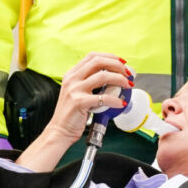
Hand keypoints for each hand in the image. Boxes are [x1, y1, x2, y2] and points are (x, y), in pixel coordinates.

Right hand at [14, 53, 131, 171]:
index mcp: (71, 74)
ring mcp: (74, 90)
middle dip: (117, 65)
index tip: (121, 63)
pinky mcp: (79, 102)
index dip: (110, 57)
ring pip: (103, 76)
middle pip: (98, 61)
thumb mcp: (76, 92)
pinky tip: (120, 103)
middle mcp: (72, 79)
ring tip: (127, 85)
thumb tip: (112, 78)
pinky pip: (103, 98)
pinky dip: (115, 100)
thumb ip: (89, 83)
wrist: (59, 130)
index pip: (92, 56)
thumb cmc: (71, 114)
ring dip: (120, 79)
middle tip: (127, 73)